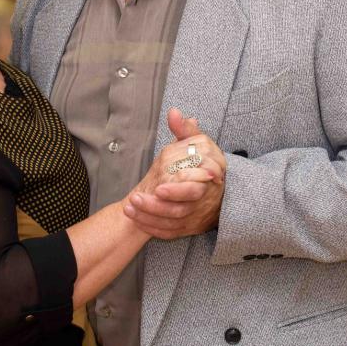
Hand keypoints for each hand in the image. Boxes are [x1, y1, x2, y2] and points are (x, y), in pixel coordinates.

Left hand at [124, 109, 227, 239]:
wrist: (217, 190)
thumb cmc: (204, 162)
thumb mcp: (199, 143)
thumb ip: (185, 129)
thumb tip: (173, 112)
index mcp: (207, 180)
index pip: (194, 189)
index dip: (177, 191)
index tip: (158, 187)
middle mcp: (203, 201)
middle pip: (180, 209)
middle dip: (157, 206)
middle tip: (136, 198)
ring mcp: (195, 217)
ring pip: (172, 223)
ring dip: (149, 217)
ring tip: (129, 207)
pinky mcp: (187, 228)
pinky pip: (169, 232)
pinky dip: (152, 227)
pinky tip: (136, 219)